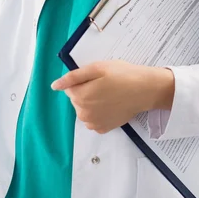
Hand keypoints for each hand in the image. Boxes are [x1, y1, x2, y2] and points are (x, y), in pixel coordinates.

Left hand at [51, 60, 173, 133]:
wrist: (144, 90)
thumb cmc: (121, 75)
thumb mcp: (96, 68)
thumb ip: (73, 77)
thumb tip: (54, 86)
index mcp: (80, 97)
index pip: (69, 88)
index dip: (82, 81)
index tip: (96, 78)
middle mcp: (83, 114)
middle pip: (76, 100)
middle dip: (85, 91)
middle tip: (104, 84)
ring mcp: (93, 124)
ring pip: (84, 110)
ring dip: (91, 102)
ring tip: (108, 94)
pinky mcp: (103, 129)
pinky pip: (93, 120)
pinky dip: (98, 112)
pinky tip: (110, 105)